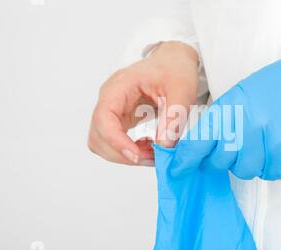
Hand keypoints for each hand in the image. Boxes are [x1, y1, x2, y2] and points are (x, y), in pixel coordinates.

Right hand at [88, 42, 198, 165]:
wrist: (173, 61)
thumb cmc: (175, 69)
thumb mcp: (182, 90)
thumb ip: (174, 117)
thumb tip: (164, 147)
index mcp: (119, 86)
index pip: (104, 119)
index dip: (116, 142)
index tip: (137, 156)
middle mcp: (109, 99)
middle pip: (98, 136)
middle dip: (123, 153)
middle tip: (153, 157)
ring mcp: (112, 110)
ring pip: (102, 143)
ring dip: (125, 155)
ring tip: (152, 152)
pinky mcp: (118, 120)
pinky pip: (113, 142)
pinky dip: (128, 151)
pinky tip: (149, 146)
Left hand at [170, 53, 280, 179]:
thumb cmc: (280, 87)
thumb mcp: (241, 96)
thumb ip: (220, 122)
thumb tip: (201, 148)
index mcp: (233, 110)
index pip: (199, 143)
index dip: (185, 160)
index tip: (178, 169)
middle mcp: (250, 129)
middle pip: (221, 162)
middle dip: (221, 158)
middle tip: (234, 145)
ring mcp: (271, 145)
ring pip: (246, 170)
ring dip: (249, 160)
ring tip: (263, 139)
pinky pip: (270, 172)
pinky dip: (271, 162)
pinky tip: (280, 143)